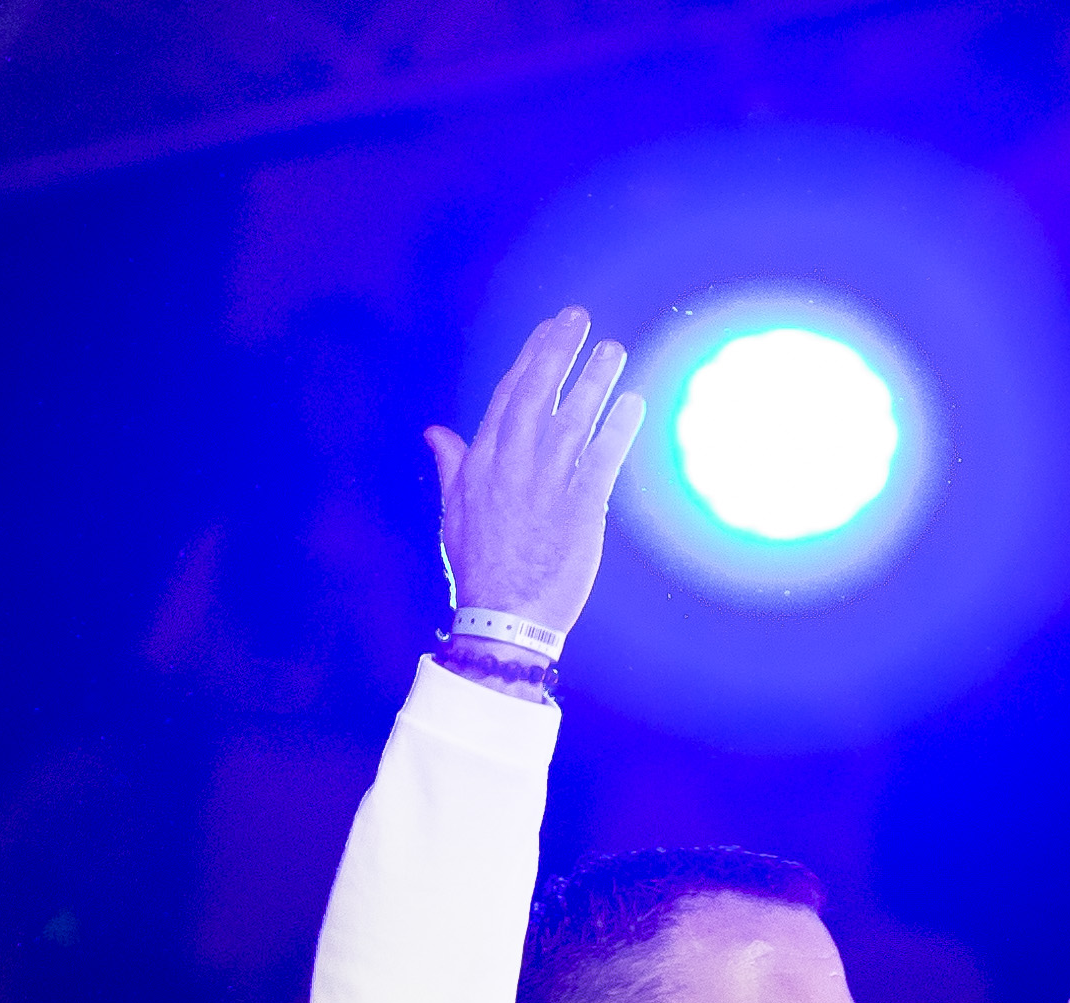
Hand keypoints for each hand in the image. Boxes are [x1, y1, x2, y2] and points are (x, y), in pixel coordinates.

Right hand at [422, 307, 648, 635]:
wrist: (504, 616)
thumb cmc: (480, 567)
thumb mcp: (454, 510)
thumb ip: (451, 464)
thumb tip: (436, 432)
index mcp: (482, 462)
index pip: (508, 396)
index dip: (530, 360)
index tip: (547, 331)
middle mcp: (512, 464)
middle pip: (536, 394)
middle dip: (557, 351)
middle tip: (578, 318)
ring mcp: (547, 484)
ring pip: (572, 419)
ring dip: (594, 380)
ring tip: (613, 349)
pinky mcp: (580, 508)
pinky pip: (602, 459)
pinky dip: (617, 429)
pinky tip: (633, 402)